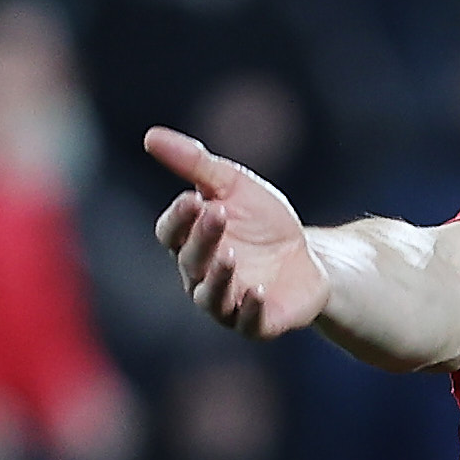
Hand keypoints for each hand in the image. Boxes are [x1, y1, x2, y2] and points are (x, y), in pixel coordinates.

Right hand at [146, 129, 327, 340]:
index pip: (171, 233)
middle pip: (191, 260)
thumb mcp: (233, 184)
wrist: (309, 257)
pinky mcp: (256, 323)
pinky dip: (249, 308)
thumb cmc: (263, 222)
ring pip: (210, 297)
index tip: (193, 199)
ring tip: (228, 257)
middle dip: (203, 238)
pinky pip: (246, 322)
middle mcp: (200, 277)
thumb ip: (194, 163)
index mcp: (190, 243)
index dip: (178, 219)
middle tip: (218, 215)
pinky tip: (257, 290)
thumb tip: (150, 136)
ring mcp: (227, 303)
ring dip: (217, 278)